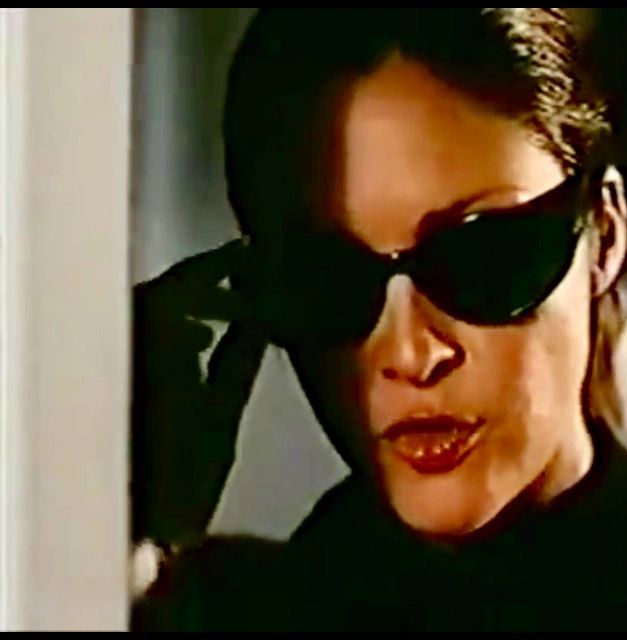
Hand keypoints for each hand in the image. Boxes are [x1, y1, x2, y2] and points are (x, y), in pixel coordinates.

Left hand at [131, 239, 268, 545]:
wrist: (140, 521)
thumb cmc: (183, 475)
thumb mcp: (226, 412)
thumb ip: (241, 356)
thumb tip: (259, 321)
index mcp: (154, 340)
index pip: (187, 280)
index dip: (219, 264)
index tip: (248, 255)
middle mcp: (128, 344)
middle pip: (167, 293)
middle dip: (207, 284)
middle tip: (246, 281)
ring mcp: (120, 363)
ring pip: (154, 314)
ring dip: (189, 306)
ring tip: (228, 314)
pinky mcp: (118, 381)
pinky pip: (144, 337)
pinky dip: (171, 331)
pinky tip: (197, 346)